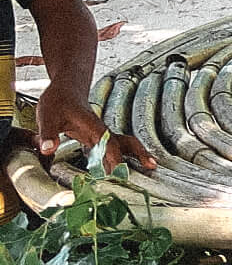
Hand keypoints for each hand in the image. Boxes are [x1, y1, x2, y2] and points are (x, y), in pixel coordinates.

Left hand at [35, 84, 155, 172]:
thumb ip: (48, 134)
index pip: (109, 145)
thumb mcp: (47, 116)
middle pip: (127, 142)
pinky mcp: (98, 138)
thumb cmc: (59, 101)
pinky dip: (119, 160)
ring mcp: (102, 135)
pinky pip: (113, 150)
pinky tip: (117, 171)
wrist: (65, 90)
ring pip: (124, 146)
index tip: (120, 173)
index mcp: (93, 127)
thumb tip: (47, 149)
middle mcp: (101, 131)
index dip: (115, 160)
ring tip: (149, 166)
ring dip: (136, 156)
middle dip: (140, 153)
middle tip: (151, 165)